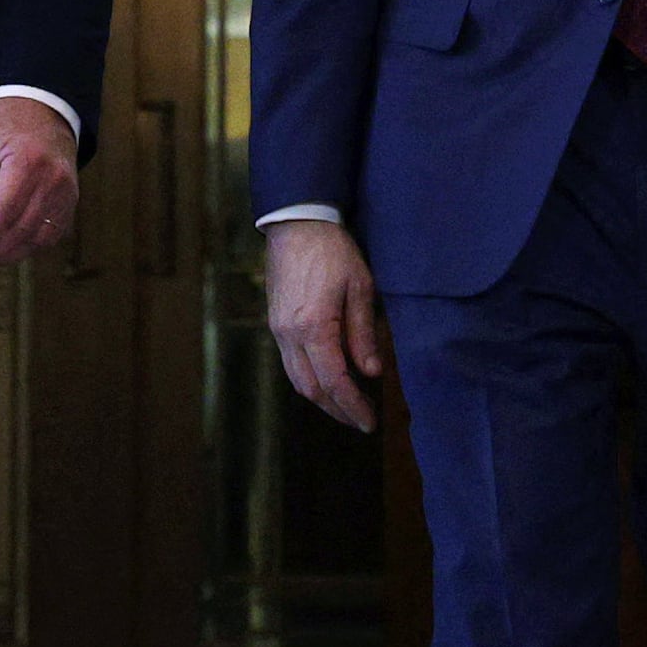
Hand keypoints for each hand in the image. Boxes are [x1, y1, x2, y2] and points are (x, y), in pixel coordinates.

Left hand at [0, 94, 79, 268]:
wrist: (46, 108)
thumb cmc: (7, 122)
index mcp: (28, 160)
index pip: (6, 210)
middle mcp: (53, 179)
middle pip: (23, 228)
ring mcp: (67, 192)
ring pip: (40, 236)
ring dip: (12, 253)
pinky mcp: (71, 200)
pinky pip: (53, 233)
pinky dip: (31, 246)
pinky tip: (10, 249)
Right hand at [264, 217, 389, 430]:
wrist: (297, 224)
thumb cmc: (333, 251)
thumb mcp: (360, 288)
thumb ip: (363, 333)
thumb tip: (371, 372)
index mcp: (313, 327)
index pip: (335, 381)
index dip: (353, 406)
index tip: (370, 422)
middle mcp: (289, 334)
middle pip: (311, 389)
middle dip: (337, 410)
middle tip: (362, 421)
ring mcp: (278, 330)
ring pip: (296, 380)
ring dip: (322, 398)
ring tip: (347, 406)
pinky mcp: (275, 323)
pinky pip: (290, 364)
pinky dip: (310, 379)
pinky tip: (328, 379)